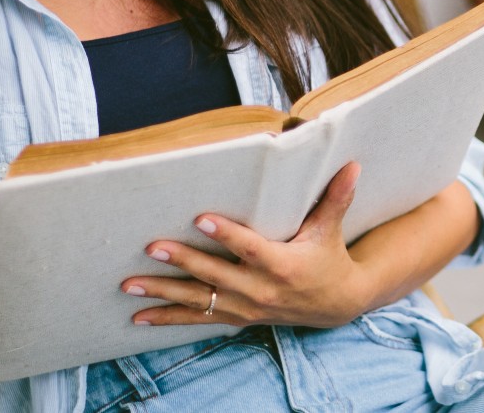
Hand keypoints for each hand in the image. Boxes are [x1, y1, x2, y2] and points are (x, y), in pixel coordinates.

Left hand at [122, 162, 370, 328]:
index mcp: (282, 265)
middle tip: (152, 248)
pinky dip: (168, 319)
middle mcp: (260, 290)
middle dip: (182, 261)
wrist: (336, 304)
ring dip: (163, 293)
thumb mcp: (331, 229)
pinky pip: (198, 319)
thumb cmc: (329, 259)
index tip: (200, 219)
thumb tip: (352, 164)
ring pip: (199, 300)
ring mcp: (245, 307)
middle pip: (215, 275)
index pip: (248, 248)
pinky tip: (139, 317)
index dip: (225, 234)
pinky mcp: (236, 317)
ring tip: (130, 284)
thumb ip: (336, 197)